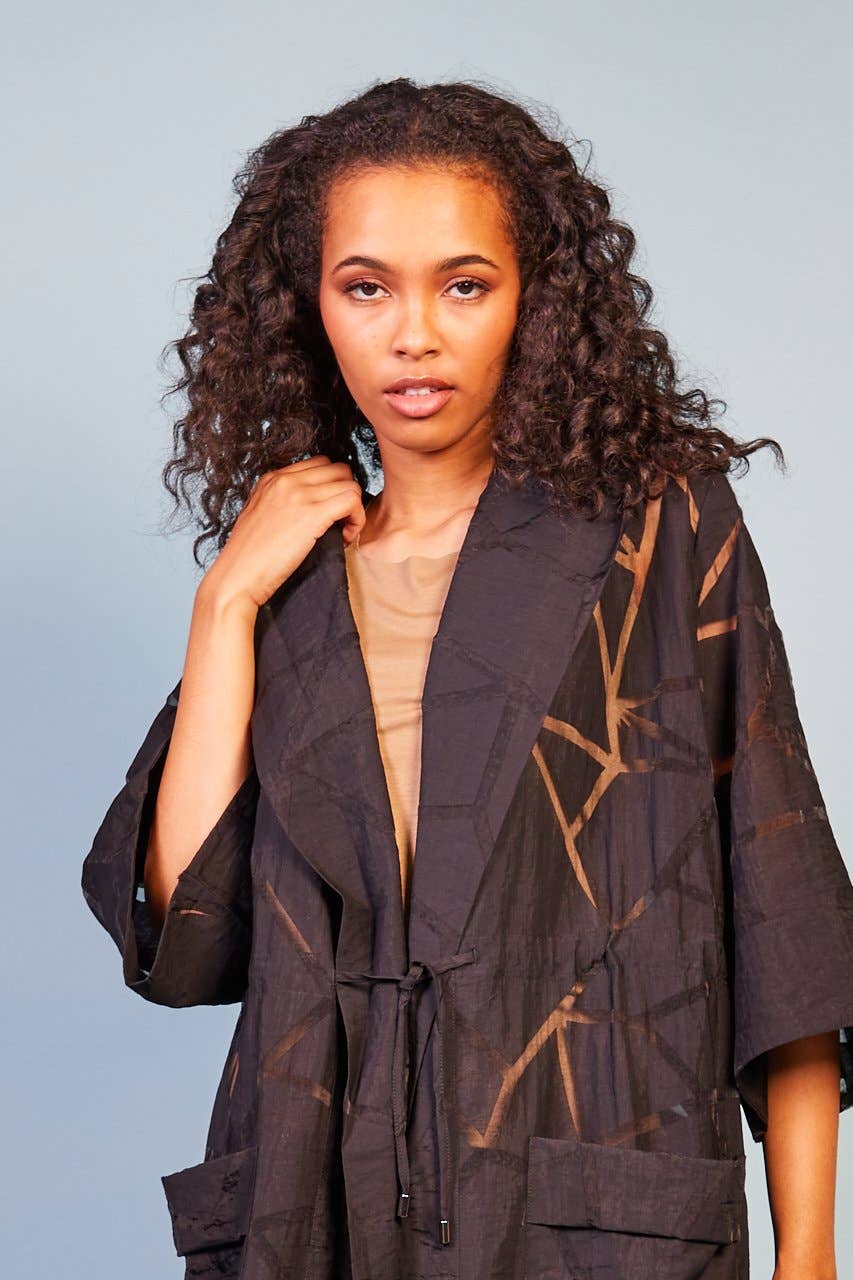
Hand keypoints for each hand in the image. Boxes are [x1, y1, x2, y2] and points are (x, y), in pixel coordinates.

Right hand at [199, 455, 365, 611]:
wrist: (237, 578)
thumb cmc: (247, 559)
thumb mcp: (258, 517)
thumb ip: (280, 504)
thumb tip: (308, 508)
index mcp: (271, 479)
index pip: (318, 465)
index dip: (331, 488)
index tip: (328, 514)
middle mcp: (285, 480)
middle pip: (338, 469)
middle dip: (346, 494)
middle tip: (340, 523)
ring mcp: (298, 494)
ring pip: (349, 484)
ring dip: (353, 509)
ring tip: (341, 534)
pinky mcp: (312, 513)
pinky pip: (352, 500)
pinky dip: (356, 519)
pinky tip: (344, 539)